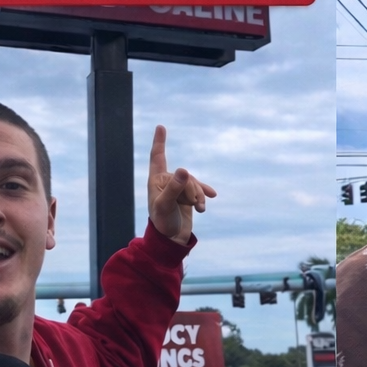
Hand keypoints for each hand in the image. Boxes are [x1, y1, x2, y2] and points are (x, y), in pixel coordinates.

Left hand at [147, 125, 215, 245]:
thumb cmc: (162, 223)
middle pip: (185, 176)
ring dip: (198, 196)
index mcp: (156, 181)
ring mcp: (178, 189)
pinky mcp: (187, 197)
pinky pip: (200, 190)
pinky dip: (204, 196)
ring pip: (194, 183)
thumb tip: (185, 170)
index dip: (159, 142)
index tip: (160, 126)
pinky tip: (210, 200)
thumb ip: (175, 188)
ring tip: (198, 208)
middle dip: (191, 189)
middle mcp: (167, 182)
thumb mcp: (166, 205)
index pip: (158, 157)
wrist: (172, 240)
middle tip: (191, 204)